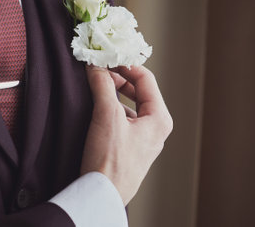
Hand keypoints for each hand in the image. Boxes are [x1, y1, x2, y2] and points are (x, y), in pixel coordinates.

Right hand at [80, 65, 172, 205]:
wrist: (101, 195)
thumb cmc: (110, 161)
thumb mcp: (107, 116)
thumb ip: (103, 86)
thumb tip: (96, 66)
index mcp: (159, 118)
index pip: (145, 79)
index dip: (125, 65)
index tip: (106, 58)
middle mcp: (155, 128)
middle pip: (139, 91)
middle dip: (118, 80)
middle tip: (98, 73)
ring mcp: (143, 139)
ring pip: (129, 106)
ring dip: (113, 94)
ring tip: (95, 89)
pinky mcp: (130, 148)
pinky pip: (123, 120)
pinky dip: (110, 110)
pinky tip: (96, 111)